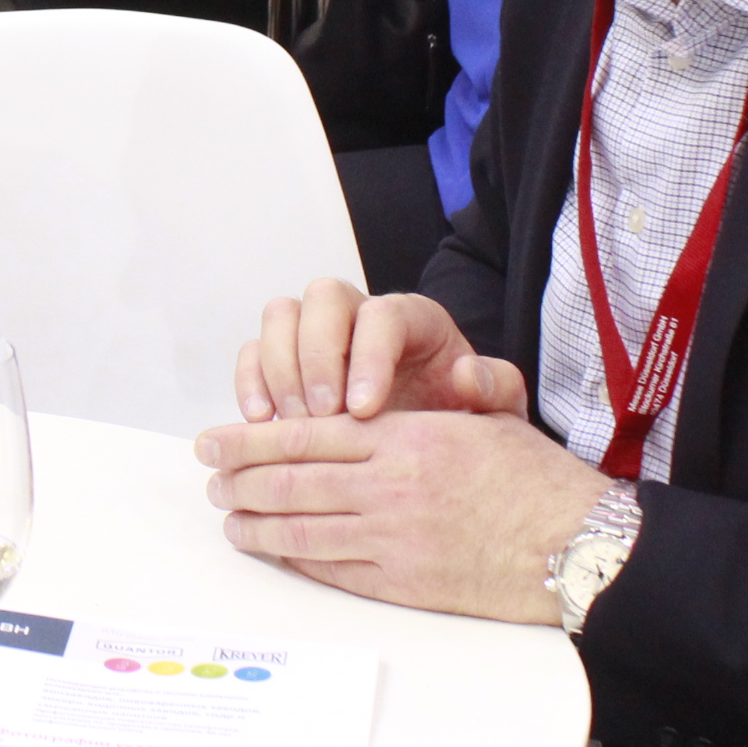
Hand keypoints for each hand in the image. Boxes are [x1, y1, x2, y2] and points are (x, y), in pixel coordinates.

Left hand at [197, 408, 610, 622]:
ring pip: (303, 530)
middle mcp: (391, 487)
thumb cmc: (535, 479)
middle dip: (240, 480)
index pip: (306, 434)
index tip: (216, 441)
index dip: (251, 439)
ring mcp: (394, 540)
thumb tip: (362, 404)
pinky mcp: (404, 584)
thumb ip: (417, 411)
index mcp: (406, 438)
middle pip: (292, 481)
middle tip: (210, 479)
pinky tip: (276, 551)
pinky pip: (334, 570)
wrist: (577, 545)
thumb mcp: (479, 420)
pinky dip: (297, 559)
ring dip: (257, 524)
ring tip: (230, 518)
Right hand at [236, 276, 523, 423]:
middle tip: (323, 415)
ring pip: (281, 316)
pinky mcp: (284, 362)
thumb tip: (466, 374)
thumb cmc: (458, 423)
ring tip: (293, 425)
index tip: (363, 411)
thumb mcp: (495, 413)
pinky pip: (253, 352)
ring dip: (279, 369)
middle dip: (317, 356)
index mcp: (413, 319)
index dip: (367, 356)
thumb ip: (497, 390)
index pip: (382, 314)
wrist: (430, 449)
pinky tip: (262, 424)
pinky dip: (250, 382)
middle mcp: (359, 315)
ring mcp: (316, 335)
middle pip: (323, 297)